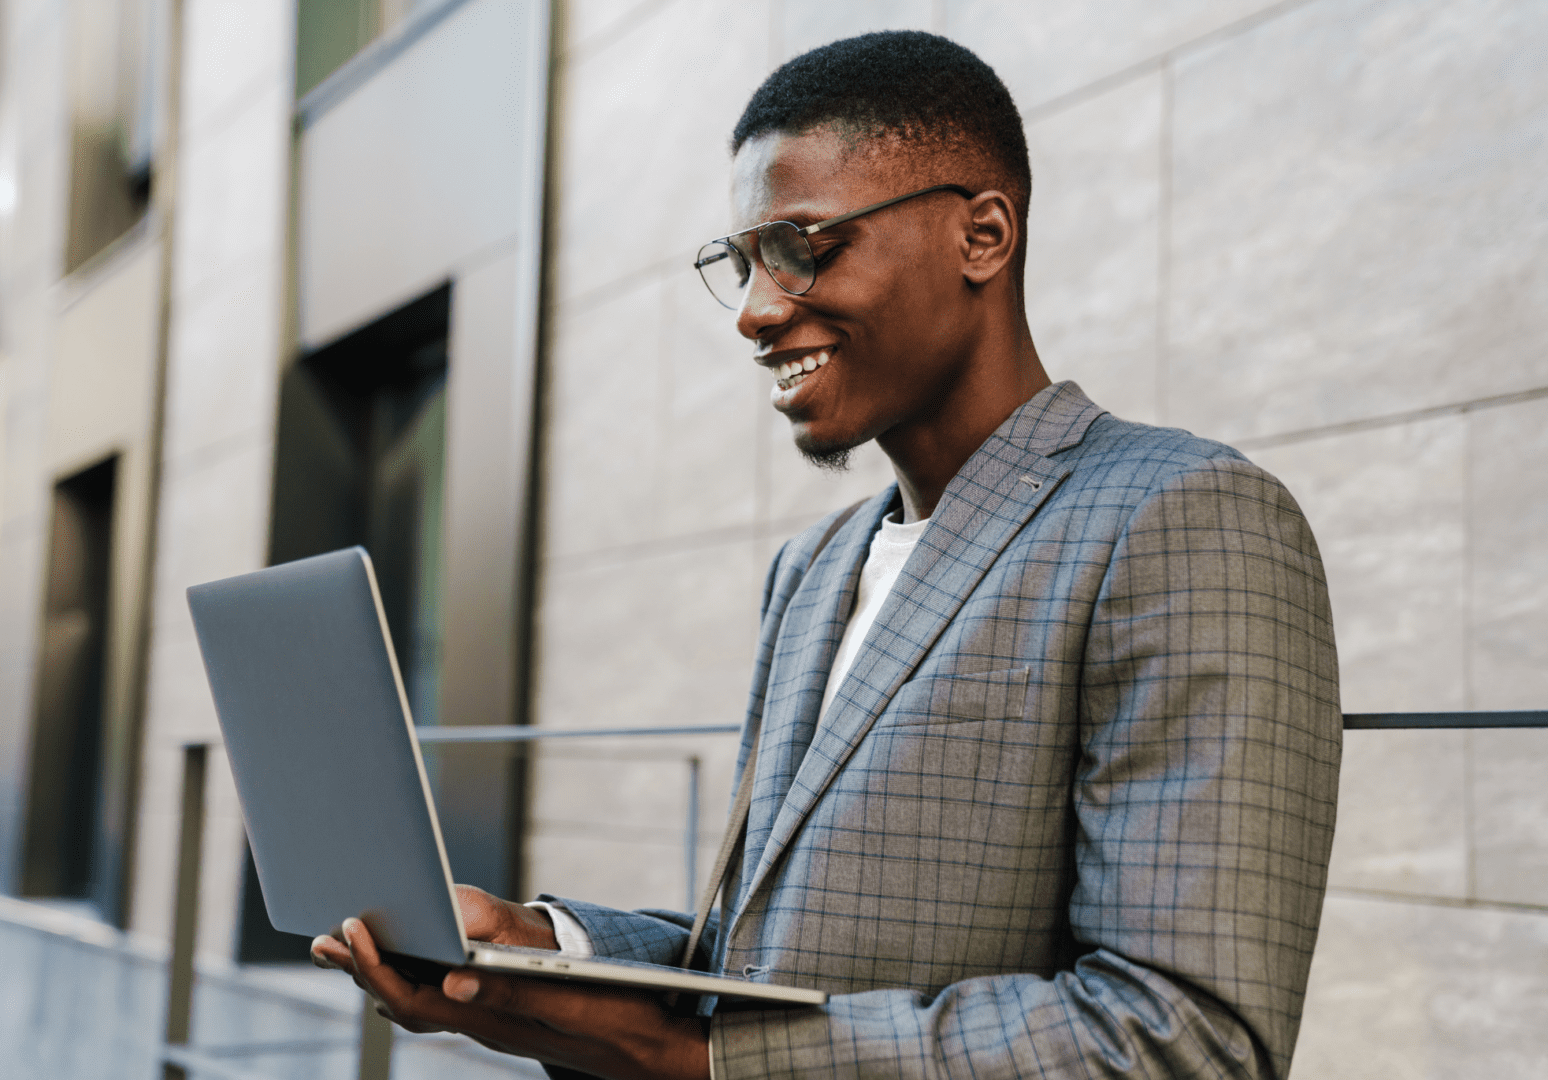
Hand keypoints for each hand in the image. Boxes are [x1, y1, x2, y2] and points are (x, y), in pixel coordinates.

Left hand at [309, 887, 708, 1079]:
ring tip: (349, 947)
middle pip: (405, 1001)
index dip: (375, 966)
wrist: (651, 1051)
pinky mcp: (508, 1017)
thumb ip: (510, 991)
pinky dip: (417, 978)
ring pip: (421, 1002)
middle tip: (323, 938)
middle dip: (363, 968)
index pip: (414, 998)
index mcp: (491, 1019)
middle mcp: (484, 1026)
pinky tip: (415, 969)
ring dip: (383, 973)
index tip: (350, 929)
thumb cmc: (617, 1017)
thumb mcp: (567, 1000)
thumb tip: (450, 980)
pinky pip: (446, 1000)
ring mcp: (494, 1025)